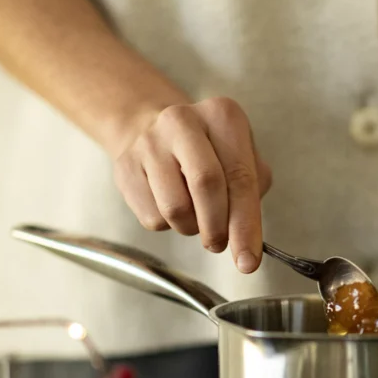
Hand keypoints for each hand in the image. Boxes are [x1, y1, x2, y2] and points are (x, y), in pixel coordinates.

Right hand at [113, 98, 271, 272]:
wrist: (152, 130)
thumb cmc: (208, 151)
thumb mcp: (242, 159)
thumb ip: (251, 193)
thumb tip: (246, 238)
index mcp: (222, 116)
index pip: (241, 177)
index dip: (247, 225)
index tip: (248, 261)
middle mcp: (184, 121)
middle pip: (206, 186)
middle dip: (217, 227)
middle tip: (220, 244)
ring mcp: (149, 142)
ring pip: (175, 208)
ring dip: (190, 227)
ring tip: (195, 215)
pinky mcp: (125, 166)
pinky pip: (151, 216)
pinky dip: (167, 224)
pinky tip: (170, 204)